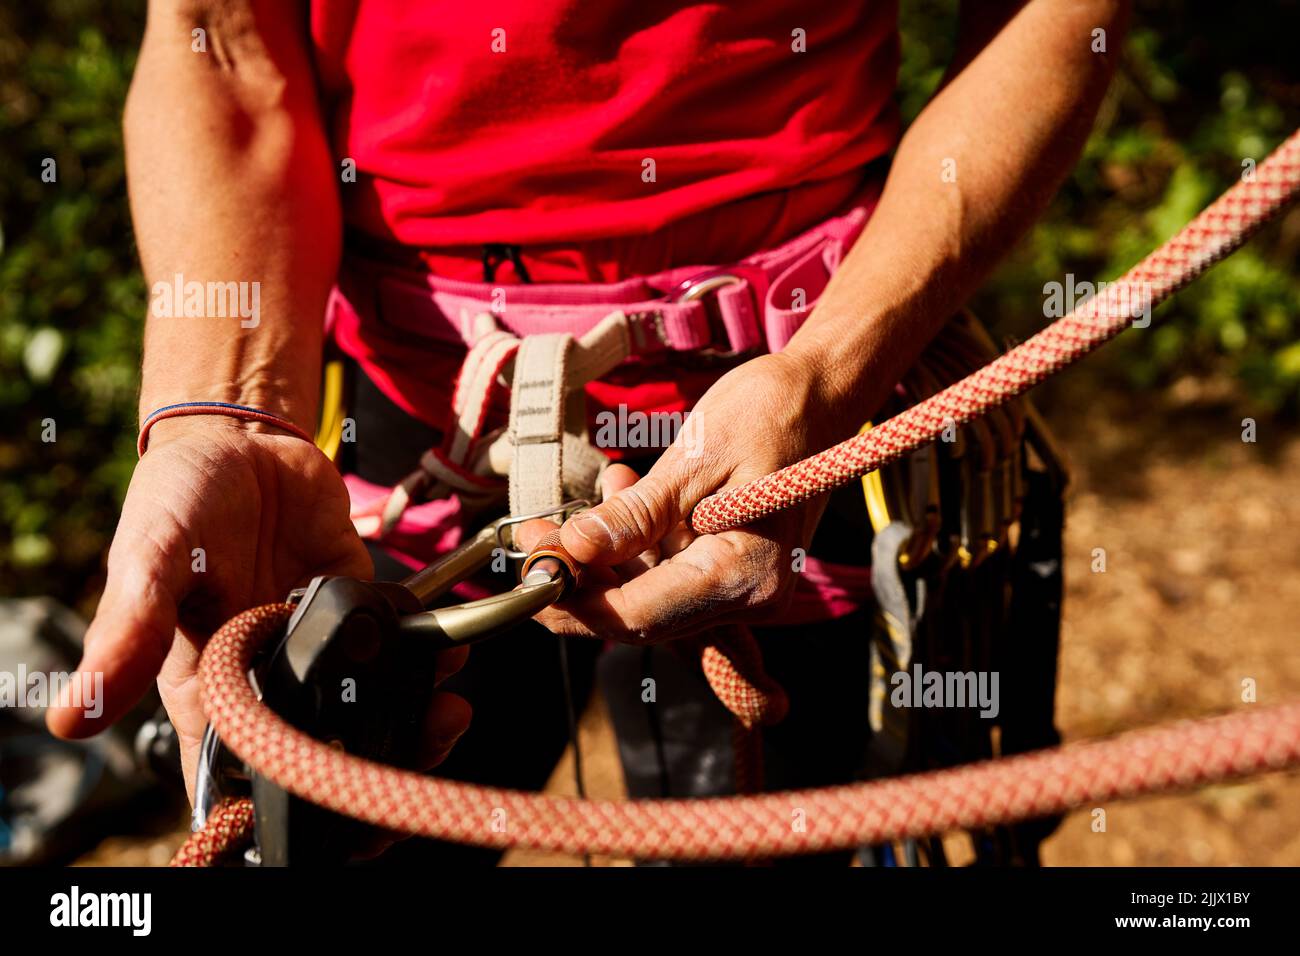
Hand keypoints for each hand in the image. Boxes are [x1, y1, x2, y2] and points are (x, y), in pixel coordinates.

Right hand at [45, 418, 470, 799]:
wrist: (244, 439)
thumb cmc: (179, 499)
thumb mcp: (149, 560)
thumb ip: (129, 633)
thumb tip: (72, 720)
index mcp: (208, 689)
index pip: (240, 777)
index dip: (282, 814)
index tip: (336, 830)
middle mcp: (271, 679)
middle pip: (323, 756)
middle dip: (374, 771)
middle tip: (415, 758)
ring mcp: (321, 648)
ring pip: (372, 712)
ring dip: (414, 722)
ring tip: (445, 711)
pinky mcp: (362, 609)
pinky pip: (401, 650)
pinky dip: (428, 659)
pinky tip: (447, 656)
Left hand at [516, 351, 848, 642]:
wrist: (822, 394)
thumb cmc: (769, 414)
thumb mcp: (691, 460)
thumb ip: (634, 516)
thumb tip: (571, 552)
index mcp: (744, 577)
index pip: (640, 615)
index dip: (576, 600)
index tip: (530, 568)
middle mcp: (749, 598)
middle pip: (640, 616)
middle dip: (581, 581)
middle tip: (533, 535)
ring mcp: (745, 588)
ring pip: (650, 597)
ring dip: (605, 558)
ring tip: (588, 497)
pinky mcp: (735, 571)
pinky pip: (670, 575)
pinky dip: (637, 546)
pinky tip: (622, 494)